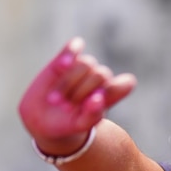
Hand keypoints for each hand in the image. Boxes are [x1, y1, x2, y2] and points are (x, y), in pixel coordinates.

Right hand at [18, 37, 135, 153]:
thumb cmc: (67, 123)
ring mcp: (83, 67)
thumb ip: (93, 115)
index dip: (114, 89)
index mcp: (109, 94)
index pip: (126, 83)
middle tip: (66, 108)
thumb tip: (98, 98)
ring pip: (86, 63)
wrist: (43, 118)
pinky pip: (74, 46)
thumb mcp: (80, 125)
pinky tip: (61, 66)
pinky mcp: (66, 58)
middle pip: (101, 74)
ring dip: (68, 83)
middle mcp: (99, 78)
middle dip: (81, 92)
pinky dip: (70, 53)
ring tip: (54, 100)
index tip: (96, 100)